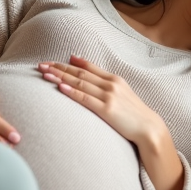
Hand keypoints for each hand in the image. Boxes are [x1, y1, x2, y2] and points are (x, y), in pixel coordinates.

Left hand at [37, 55, 184, 189]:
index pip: (87, 66)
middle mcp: (111, 84)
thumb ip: (106, 86)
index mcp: (114, 79)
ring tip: (45, 74)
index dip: (68, 63)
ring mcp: (109, 96)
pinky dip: (72, 92)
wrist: (149, 129)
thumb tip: (91, 81)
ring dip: (60, 77)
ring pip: (80, 83)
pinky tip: (60, 88)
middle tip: (41, 65)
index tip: (52, 61)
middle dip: (59, 68)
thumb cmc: (133, 114)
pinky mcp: (107, 110)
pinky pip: (86, 98)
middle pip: (80, 72)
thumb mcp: (122, 94)